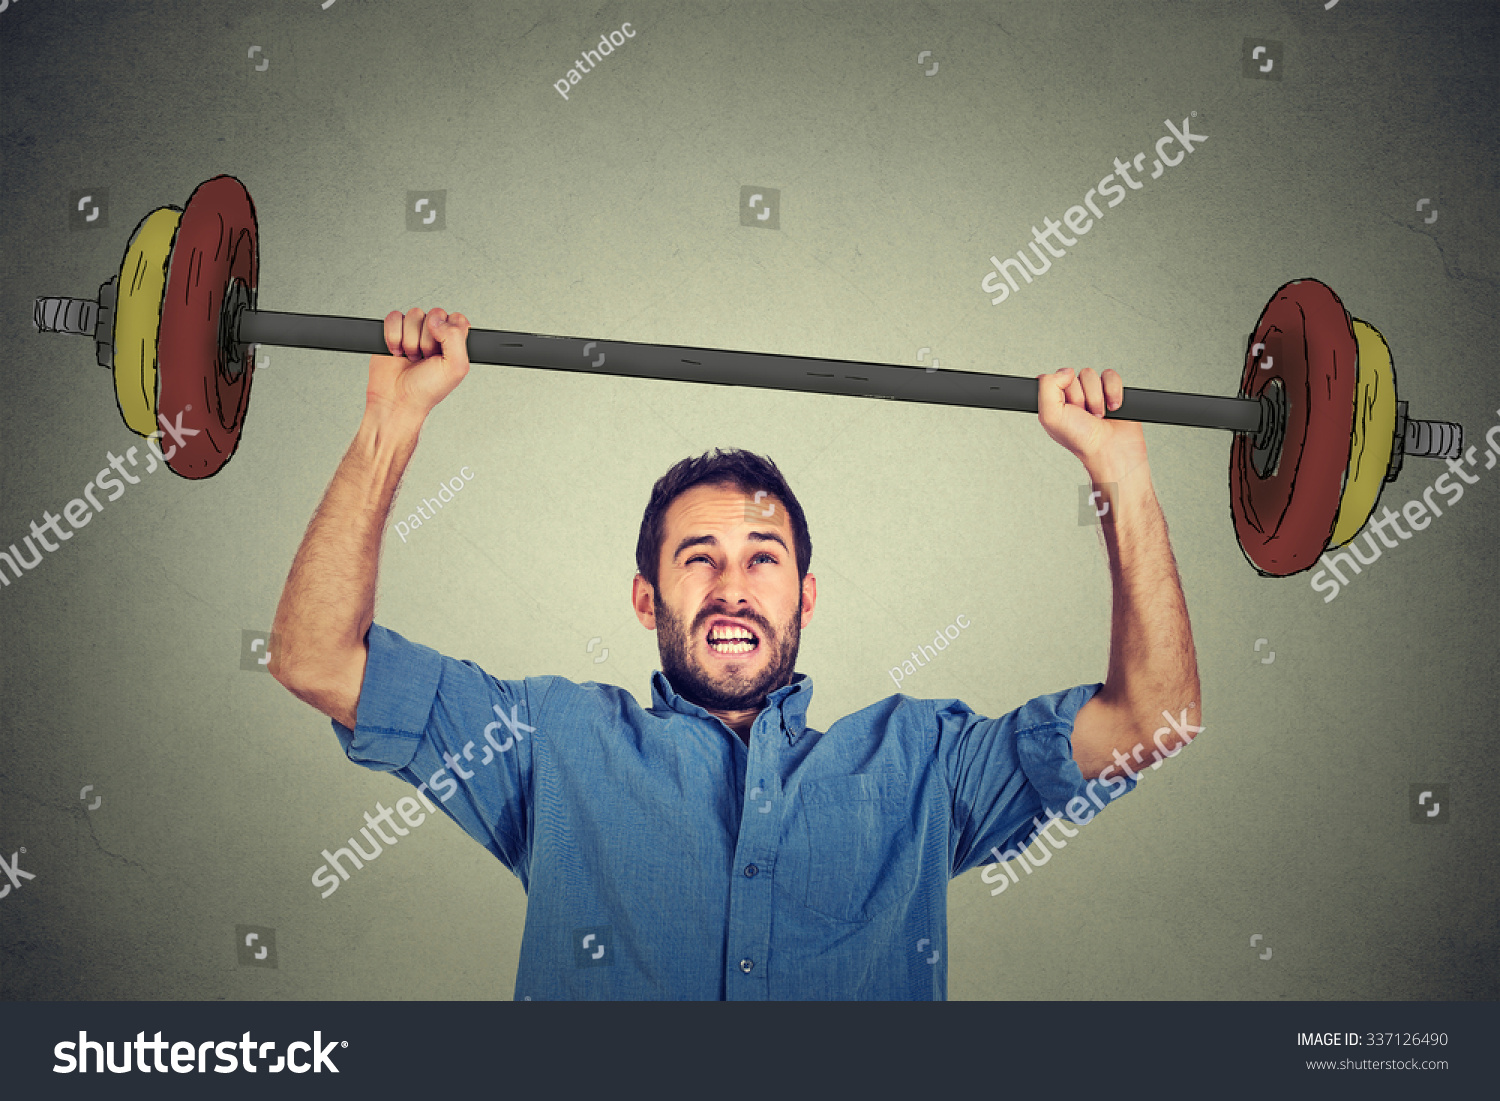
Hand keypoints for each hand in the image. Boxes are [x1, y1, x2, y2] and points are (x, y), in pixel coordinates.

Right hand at [366, 307, 470, 421]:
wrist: (397, 400)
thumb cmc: (426, 390)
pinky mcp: (394, 331)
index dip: (449, 332)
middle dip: (428, 340)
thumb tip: (437, 320)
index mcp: (454, 342)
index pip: (457, 319)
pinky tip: (398, 352)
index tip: (443, 350)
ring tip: (412, 357)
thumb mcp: (455, 368)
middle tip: (426, 358)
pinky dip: (393, 336)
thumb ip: (456, 338)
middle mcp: (435, 335)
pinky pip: (394, 317)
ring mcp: (414, 332)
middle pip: (435, 314)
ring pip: (414, 314)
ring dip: (410, 340)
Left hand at [1036, 367, 1145, 479]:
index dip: (1062, 391)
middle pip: (1075, 376)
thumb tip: (1065, 371)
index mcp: (1055, 402)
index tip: (1067, 408)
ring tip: (1097, 415)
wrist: (1110, 451)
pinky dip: (1113, 392)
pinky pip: (1111, 376)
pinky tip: (1112, 408)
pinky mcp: (1112, 392)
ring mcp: (1093, 394)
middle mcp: (1073, 397)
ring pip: (1093, 375)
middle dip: (1081, 397)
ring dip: (1097, 397)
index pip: (1055, 378)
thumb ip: (1047, 387)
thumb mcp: (1050, 416)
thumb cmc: (1080, 440)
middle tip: (1083, 415)